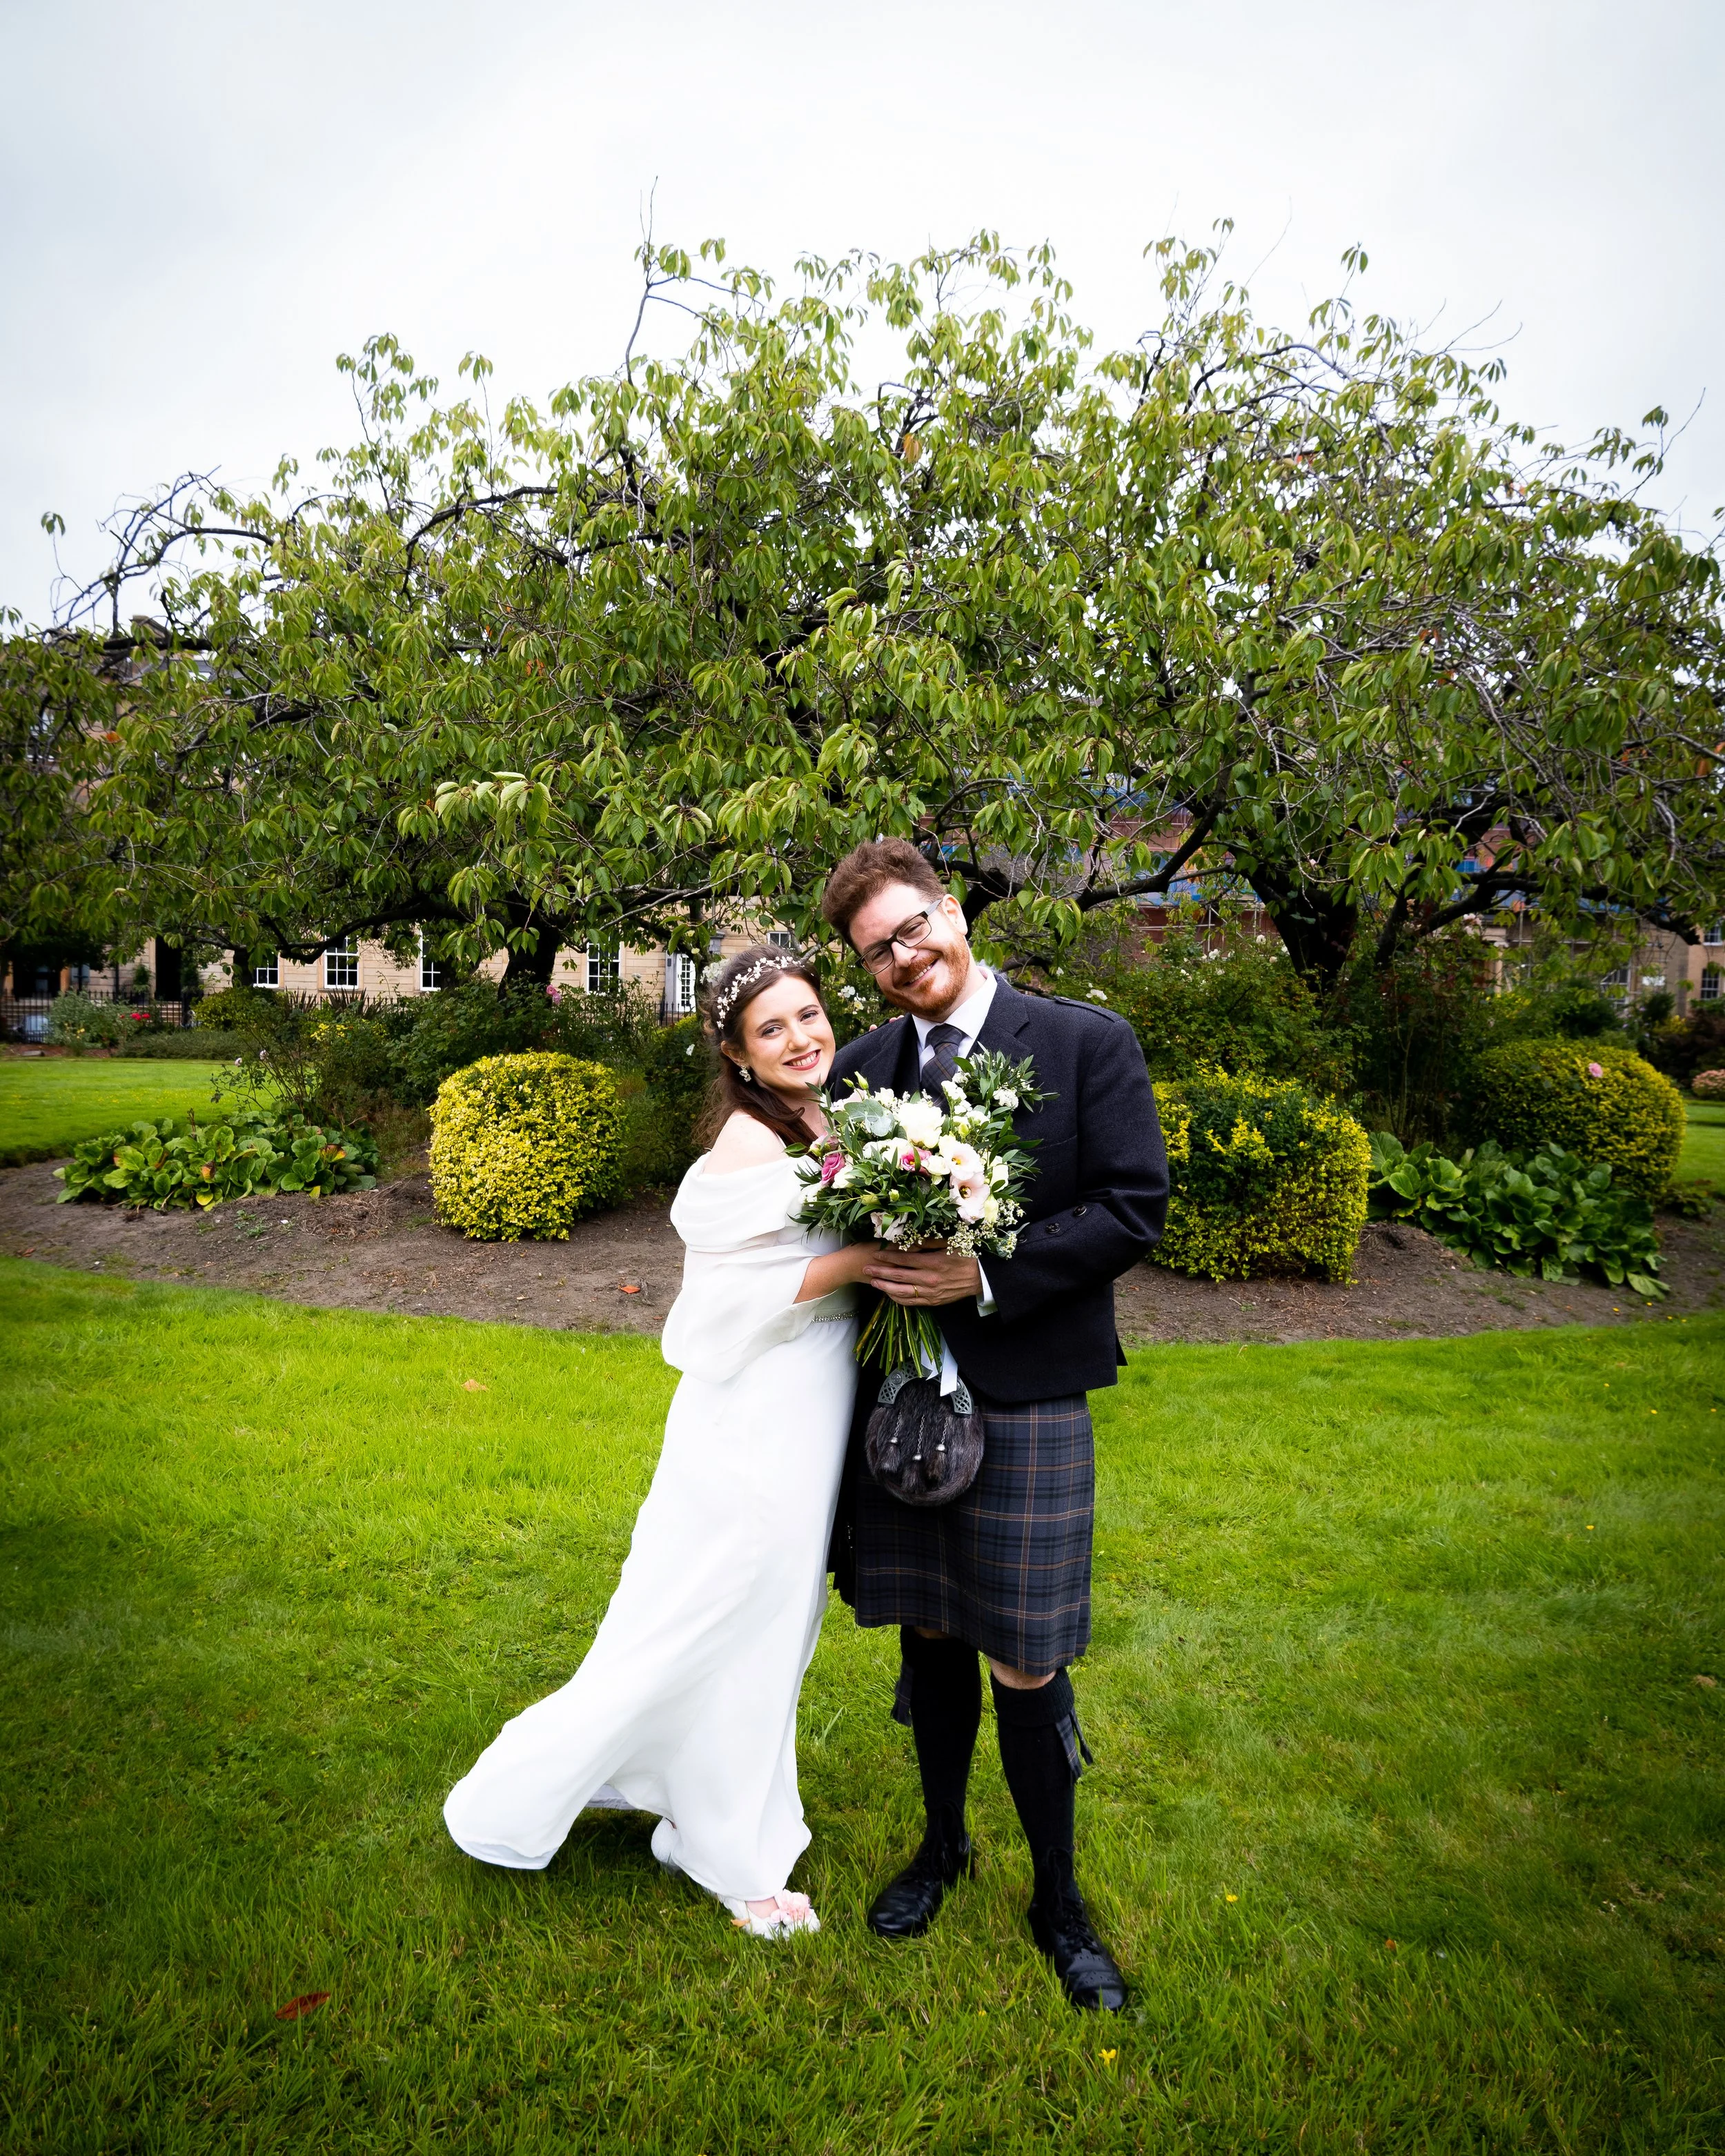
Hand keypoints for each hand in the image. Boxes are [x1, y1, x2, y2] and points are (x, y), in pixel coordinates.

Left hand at [865, 1246, 981, 1307]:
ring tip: (873, 1282)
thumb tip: (908, 1239)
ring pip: (902, 1292)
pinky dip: (898, 1298)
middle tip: (865, 1269)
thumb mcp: (949, 1244)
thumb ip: (928, 1242)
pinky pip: (912, 1302)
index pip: (903, 1260)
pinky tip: (889, 1294)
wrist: (982, 1277)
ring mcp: (931, 1293)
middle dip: (879, 1272)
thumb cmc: (966, 1256)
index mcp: (932, 1262)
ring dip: (885, 1287)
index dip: (887, 1257)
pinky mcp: (934, 1302)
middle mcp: (929, 1279)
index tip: (875, 1254)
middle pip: (898, 1276)